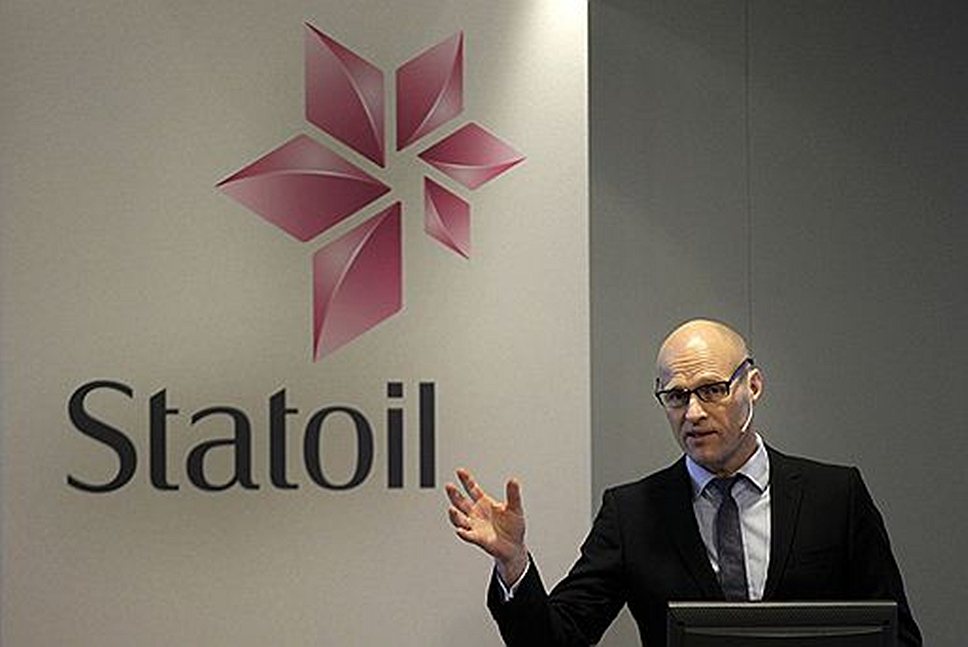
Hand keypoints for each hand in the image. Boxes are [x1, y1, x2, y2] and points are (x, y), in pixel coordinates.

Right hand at [446, 468, 527, 582]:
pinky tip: (460, 530)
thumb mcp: (515, 508)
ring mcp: (475, 526)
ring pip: (460, 519)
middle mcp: (476, 513)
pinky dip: (464, 533)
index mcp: (484, 503)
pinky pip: (469, 536)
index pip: (472, 489)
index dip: (466, 480)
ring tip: (452, 509)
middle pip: (461, 502)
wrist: (514, 546)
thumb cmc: (513, 526)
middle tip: (449, 486)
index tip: (460, 471)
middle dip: (454, 495)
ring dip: (455, 515)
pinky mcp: (478, 539)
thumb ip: (513, 495)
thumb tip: (513, 480)